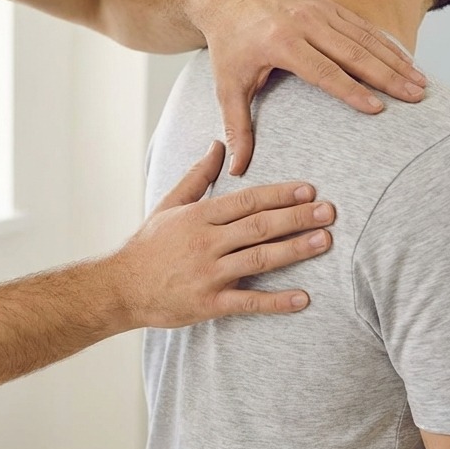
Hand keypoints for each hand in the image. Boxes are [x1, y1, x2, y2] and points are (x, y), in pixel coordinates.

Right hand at [108, 141, 333, 328]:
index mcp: (199, 217)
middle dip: (296, 217)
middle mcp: (206, 243)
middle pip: (259, 226)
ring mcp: (208, 274)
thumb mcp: (169, 205)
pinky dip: (277, 301)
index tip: (308, 190)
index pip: (246, 201)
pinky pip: (248, 302)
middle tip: (329, 211)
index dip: (279, 194)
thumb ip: (198, 176)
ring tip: (324, 241)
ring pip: (259, 259)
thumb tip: (217, 145)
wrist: (121, 288)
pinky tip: (303, 298)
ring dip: (295, 250)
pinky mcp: (209, 303)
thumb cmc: (148, 246)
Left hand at [188, 0, 428, 174]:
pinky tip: (407, 62)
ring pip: (365, 37)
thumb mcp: (227, 87)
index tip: (378, 109)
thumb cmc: (229, 48)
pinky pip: (363, 26)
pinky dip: (387, 44)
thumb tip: (236, 169)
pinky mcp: (328, 4)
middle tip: (415, 97)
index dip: (352, 90)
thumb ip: (236, 127)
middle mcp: (305, 22)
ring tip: (420, 84)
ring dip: (395, 60)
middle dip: (388, 76)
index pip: (323, 71)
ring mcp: (320, 9)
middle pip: (354, 52)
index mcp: (281, 43)